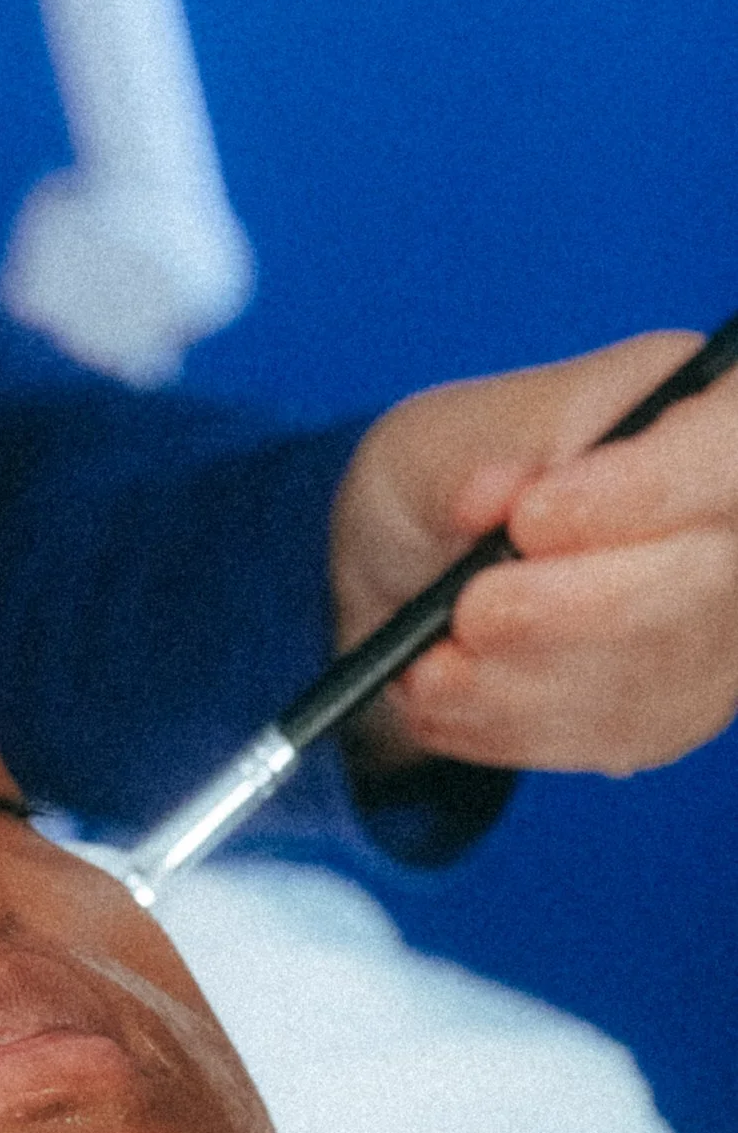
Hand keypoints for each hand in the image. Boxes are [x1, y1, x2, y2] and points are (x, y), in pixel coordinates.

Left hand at [331, 331, 737, 777]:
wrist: (424, 577)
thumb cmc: (443, 484)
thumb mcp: (428, 445)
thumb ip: (466, 465)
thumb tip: (496, 492)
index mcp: (694, 403)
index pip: (724, 446)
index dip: (644, 490)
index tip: (530, 520)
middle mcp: (729, 513)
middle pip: (704, 574)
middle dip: (566, 608)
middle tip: (466, 612)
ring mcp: (720, 616)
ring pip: (658, 664)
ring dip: (525, 680)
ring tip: (428, 666)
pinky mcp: (684, 701)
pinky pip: (622, 729)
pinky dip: (517, 724)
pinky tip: (450, 699)